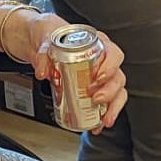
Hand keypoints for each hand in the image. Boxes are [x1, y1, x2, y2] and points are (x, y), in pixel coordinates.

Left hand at [26, 14, 127, 128]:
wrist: (46, 44)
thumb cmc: (54, 36)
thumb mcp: (46, 38)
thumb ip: (43, 53)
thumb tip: (43, 71)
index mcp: (97, 44)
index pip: (113, 54)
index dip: (110, 67)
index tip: (98, 77)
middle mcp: (104, 61)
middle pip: (117, 77)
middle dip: (110, 91)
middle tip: (96, 99)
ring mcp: (101, 76)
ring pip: (118, 92)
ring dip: (112, 107)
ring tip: (104, 119)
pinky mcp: (95, 89)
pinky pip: (107, 103)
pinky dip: (104, 115)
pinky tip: (97, 124)